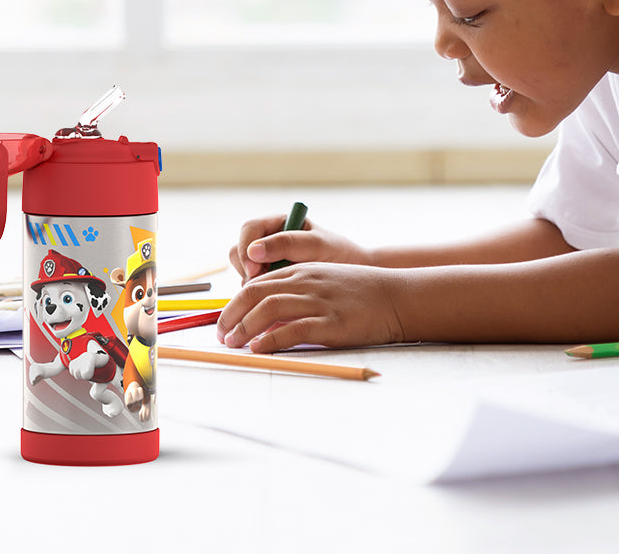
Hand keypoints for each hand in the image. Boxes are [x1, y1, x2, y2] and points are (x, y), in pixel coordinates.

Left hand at [217, 262, 405, 352]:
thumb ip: (298, 291)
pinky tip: (259, 349)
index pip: (257, 283)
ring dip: (244, 327)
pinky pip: (291, 330)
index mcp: (303, 270)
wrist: (396, 296)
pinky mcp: (331, 322)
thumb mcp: (325, 281)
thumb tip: (268, 317)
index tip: (225, 322)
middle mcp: (306, 281)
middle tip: (222, 335)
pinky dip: (269, 340)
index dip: (235, 303)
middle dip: (231, 315)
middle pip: (255, 294)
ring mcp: (318, 301)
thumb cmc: (361, 293)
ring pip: (268, 308)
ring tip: (234, 344)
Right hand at [228, 212, 371, 282]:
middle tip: (260, 285)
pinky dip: (258, 296)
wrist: (354, 277)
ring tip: (274, 293)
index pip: (250, 229)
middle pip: (239, 250)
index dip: (245, 248)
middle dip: (245, 269)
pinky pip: (253, 289)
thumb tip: (253, 250)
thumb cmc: (340, 254)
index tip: (254, 269)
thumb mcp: (317, 245)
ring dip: (251, 284)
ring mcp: (268, 262)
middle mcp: (269, 241)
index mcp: (280, 224)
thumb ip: (287, 244)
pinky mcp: (270, 282)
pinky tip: (276, 302)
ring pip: (243, 272)